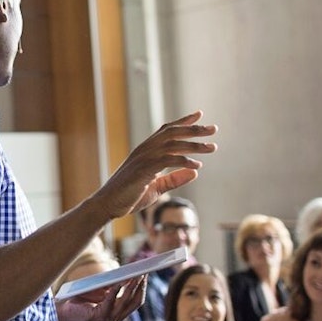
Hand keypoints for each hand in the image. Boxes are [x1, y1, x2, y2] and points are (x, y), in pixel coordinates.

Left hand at [56, 276, 146, 320]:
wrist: (65, 310)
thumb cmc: (83, 298)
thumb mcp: (102, 289)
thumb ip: (114, 285)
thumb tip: (127, 273)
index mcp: (120, 311)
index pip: (137, 300)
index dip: (142, 288)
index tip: (146, 274)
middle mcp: (117, 317)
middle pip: (134, 301)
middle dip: (140, 286)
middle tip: (143, 273)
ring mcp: (109, 318)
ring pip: (125, 302)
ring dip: (131, 287)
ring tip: (134, 276)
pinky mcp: (99, 317)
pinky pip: (110, 302)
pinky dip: (115, 291)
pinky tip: (118, 282)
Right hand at [90, 112, 217, 220]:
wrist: (107, 204)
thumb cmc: (129, 196)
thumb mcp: (157, 188)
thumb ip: (175, 179)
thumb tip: (195, 172)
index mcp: (146, 150)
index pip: (167, 130)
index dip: (184, 122)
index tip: (199, 115)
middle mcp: (145, 149)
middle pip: (173, 132)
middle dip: (194, 129)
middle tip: (213, 129)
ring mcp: (143, 158)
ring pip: (172, 144)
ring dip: (194, 145)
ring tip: (211, 148)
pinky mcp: (142, 170)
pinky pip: (167, 161)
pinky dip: (183, 161)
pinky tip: (197, 166)